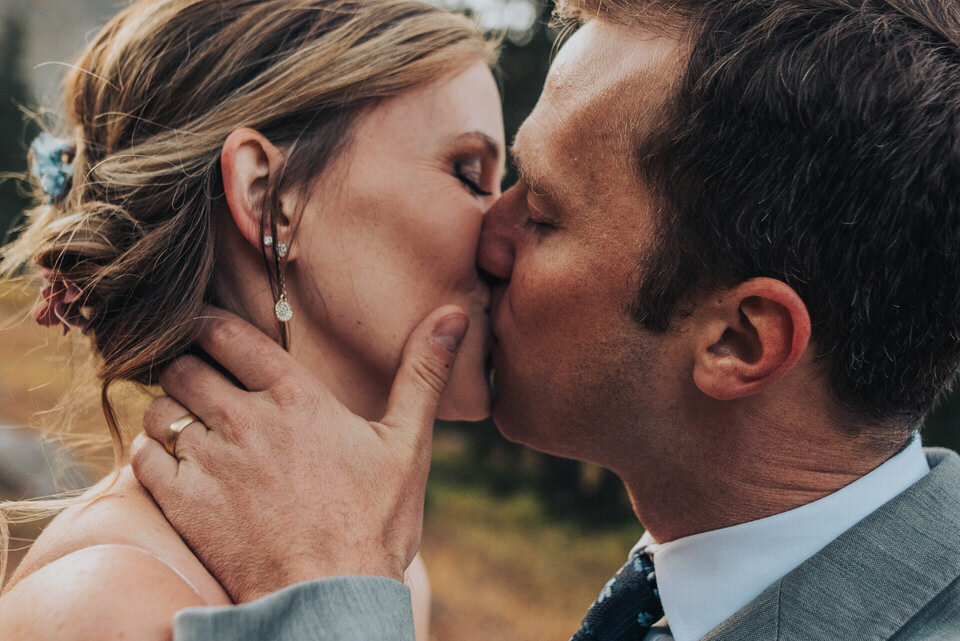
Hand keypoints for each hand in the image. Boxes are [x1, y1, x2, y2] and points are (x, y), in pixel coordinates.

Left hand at [131, 305, 468, 602]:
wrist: (331, 597)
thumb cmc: (374, 522)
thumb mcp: (408, 444)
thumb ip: (422, 374)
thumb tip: (453, 315)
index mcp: (297, 396)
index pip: (229, 335)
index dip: (209, 325)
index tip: (205, 329)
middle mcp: (246, 420)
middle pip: (186, 366)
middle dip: (186, 365)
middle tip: (197, 377)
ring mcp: (211, 461)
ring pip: (161, 409)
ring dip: (169, 409)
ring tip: (186, 422)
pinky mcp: (185, 503)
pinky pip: (144, 458)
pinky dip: (153, 453)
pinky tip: (175, 463)